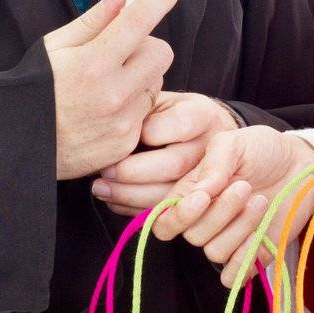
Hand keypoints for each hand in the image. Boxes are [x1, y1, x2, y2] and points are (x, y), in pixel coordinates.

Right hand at [44, 0, 178, 179]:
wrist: (19, 143)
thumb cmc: (35, 88)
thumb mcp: (56, 46)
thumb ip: (95, 20)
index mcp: (92, 63)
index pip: (137, 22)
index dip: (158, 1)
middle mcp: (111, 94)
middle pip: (160, 53)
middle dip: (147, 45)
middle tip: (124, 50)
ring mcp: (121, 122)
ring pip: (155, 83)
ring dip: (141, 77)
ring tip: (108, 85)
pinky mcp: (125, 143)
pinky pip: (145, 112)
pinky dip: (132, 107)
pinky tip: (106, 110)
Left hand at [91, 92, 238, 214]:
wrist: (201, 134)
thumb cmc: (168, 114)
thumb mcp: (158, 100)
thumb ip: (141, 111)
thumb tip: (110, 132)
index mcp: (203, 115)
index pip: (179, 125)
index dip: (147, 133)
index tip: (119, 136)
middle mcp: (212, 147)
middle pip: (176, 164)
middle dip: (133, 172)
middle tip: (104, 171)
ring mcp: (207, 177)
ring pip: (171, 193)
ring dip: (130, 195)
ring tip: (101, 189)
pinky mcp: (195, 202)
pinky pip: (166, 211)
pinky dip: (135, 209)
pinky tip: (115, 200)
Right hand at [150, 126, 313, 286]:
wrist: (300, 164)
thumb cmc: (263, 150)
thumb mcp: (235, 143)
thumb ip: (213, 163)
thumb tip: (199, 193)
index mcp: (192, 194)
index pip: (165, 221)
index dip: (179, 216)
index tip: (204, 197)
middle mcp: (205, 220)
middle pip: (194, 236)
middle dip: (221, 213)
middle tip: (245, 187)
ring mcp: (228, 240)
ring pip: (215, 253)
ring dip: (240, 227)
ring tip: (260, 201)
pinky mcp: (250, 257)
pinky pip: (232, 277)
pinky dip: (243, 260)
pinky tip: (259, 235)